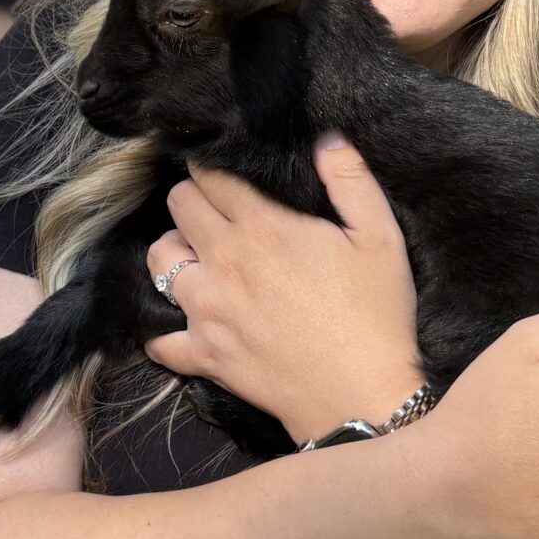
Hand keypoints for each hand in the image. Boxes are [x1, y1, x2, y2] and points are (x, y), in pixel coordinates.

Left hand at [143, 137, 426, 443]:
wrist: (362, 400)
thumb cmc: (377, 316)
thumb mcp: (380, 238)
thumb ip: (351, 179)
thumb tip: (327, 137)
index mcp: (262, 227)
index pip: (209, 174)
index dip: (212, 164)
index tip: (223, 168)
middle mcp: (222, 262)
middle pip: (177, 206)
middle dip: (192, 199)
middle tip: (217, 210)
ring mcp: (206, 311)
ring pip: (158, 260)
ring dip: (174, 252)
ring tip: (199, 257)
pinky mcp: (204, 355)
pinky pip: (160, 338)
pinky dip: (165, 329)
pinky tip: (184, 321)